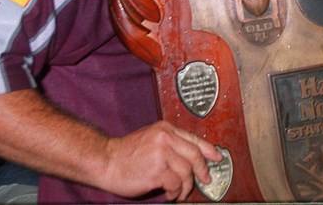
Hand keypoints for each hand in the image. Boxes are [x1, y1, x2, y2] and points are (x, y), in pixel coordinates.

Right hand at [101, 121, 222, 201]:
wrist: (105, 160)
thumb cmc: (126, 153)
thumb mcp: (151, 139)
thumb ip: (170, 144)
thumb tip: (191, 157)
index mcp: (166, 129)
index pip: (194, 139)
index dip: (209, 149)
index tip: (217, 157)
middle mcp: (165, 138)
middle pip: (195, 154)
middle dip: (203, 170)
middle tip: (205, 179)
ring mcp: (161, 153)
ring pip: (187, 171)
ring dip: (186, 186)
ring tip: (180, 192)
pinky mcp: (156, 170)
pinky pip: (176, 183)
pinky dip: (175, 191)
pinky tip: (170, 193)